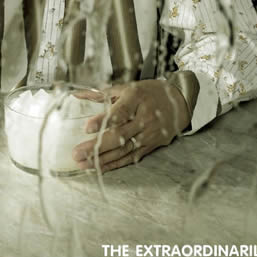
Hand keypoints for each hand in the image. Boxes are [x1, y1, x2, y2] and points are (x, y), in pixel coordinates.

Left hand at [71, 79, 190, 172]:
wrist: (179, 102)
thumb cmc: (149, 92)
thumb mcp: (128, 87)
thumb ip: (102, 93)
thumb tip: (77, 95)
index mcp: (137, 99)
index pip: (119, 112)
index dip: (103, 121)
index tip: (86, 128)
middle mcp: (143, 118)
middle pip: (120, 135)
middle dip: (97, 146)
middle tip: (77, 152)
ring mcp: (148, 134)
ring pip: (124, 150)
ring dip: (102, 159)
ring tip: (83, 163)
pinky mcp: (151, 146)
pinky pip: (131, 158)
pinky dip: (115, 164)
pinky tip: (100, 168)